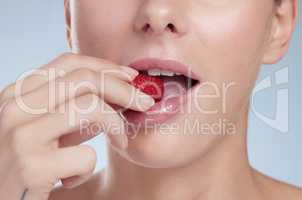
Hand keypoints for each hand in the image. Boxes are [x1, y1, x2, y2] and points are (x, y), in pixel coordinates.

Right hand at [0, 53, 153, 199]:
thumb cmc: (27, 167)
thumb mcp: (48, 130)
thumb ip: (72, 109)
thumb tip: (116, 93)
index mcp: (16, 95)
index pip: (68, 63)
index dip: (106, 66)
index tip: (131, 77)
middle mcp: (13, 108)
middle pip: (84, 78)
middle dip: (124, 89)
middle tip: (145, 103)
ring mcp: (19, 136)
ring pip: (90, 107)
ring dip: (116, 125)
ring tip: (121, 142)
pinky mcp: (30, 167)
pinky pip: (85, 155)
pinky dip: (87, 168)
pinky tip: (71, 179)